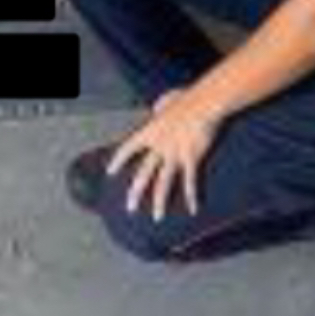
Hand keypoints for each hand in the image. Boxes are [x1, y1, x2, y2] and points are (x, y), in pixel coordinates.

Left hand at [106, 91, 221, 221]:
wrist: (204, 102)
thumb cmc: (187, 97)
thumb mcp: (166, 99)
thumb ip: (159, 106)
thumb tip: (157, 107)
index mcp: (150, 131)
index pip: (128, 147)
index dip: (119, 160)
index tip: (110, 172)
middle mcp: (159, 146)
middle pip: (144, 173)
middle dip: (136, 192)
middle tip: (130, 208)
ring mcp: (174, 154)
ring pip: (164, 182)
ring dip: (159, 201)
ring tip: (156, 217)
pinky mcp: (191, 158)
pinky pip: (190, 181)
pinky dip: (191, 196)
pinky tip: (192, 210)